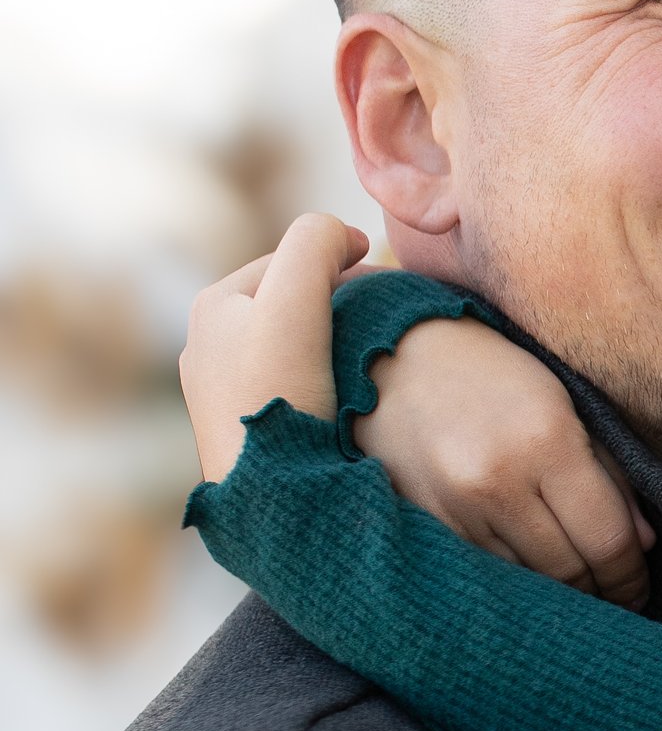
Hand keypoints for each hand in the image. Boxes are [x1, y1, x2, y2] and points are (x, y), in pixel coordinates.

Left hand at [181, 214, 368, 483]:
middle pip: (292, 305)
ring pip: (293, 348)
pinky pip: (292, 390)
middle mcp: (206, 347)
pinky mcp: (246, 435)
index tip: (386, 280)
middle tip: (382, 325)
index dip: (343, 260)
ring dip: (332, 348)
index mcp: (212, 305)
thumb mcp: (297, 295)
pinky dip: (322, 386)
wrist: (266, 494)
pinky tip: (344, 405)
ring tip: (367, 365)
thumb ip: (318, 241)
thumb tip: (346, 237)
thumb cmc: (279, 392)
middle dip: (338, 306)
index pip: (291, 259)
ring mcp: (222, 395)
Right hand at [359, 320, 652, 604]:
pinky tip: (528, 565)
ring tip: (577, 581)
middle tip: (616, 595)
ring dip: (557, 589)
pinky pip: (485, 569)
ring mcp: (455, 506)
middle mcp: (498, 481)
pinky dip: (513, 576)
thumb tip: (644, 545)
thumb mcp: (567, 402)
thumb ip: (610, 474)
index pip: (607, 540)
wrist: (394, 356)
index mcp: (547, 441)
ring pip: (525, 580)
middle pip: (568, 570)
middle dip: (600, 589)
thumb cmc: (496, 373)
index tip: (639, 591)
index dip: (631, 577)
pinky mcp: (425, 521)